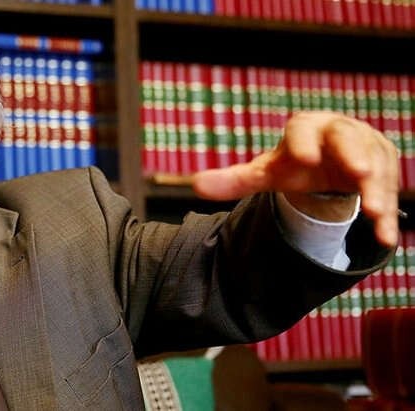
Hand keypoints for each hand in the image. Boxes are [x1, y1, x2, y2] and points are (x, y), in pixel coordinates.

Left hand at [192, 111, 399, 246]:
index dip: (303, 142)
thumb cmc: (293, 164)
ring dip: (377, 191)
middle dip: (356, 157)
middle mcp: (340, 132)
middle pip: (349, 140)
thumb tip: (195, 185)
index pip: (303, 129)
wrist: (329, 163)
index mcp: (306, 128)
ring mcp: (367, 149)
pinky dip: (387, 215)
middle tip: (360, 174)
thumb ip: (234, 180)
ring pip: (376, 168)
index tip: (303, 158)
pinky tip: (385, 237)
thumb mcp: (265, 172)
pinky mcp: (385, 169)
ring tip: (374, 214)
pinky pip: (388, 191)